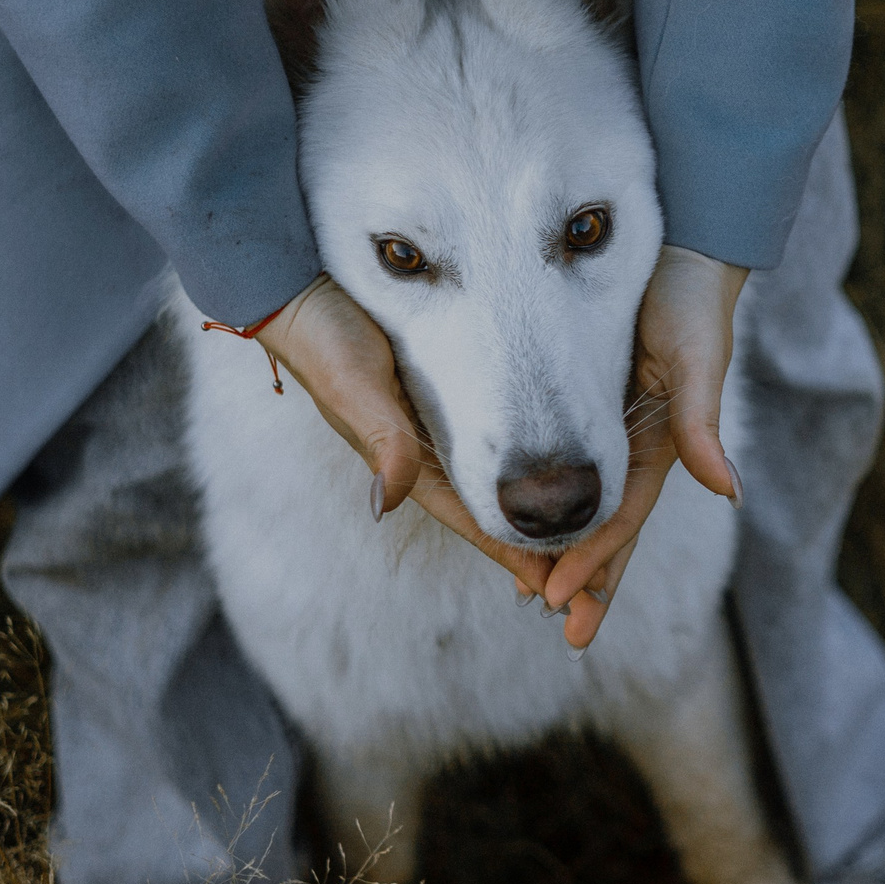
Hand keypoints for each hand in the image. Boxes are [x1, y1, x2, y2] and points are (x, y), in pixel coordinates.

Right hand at [249, 274, 555, 598]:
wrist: (300, 294)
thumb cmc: (326, 340)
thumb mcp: (354, 385)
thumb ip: (380, 436)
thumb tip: (392, 496)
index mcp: (405, 461)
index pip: (473, 518)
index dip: (514, 553)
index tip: (557, 589)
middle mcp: (421, 454)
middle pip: (489, 510)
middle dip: (531, 544)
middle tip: (584, 577)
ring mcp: (430, 428)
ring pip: (491, 482)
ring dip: (530, 509)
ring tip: (578, 531)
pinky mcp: (439, 397)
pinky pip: (486, 442)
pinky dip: (517, 465)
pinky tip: (546, 468)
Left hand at [539, 245, 748, 647]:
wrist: (681, 244)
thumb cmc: (691, 297)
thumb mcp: (697, 357)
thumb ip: (703, 423)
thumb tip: (728, 493)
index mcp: (665, 442)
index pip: (622, 517)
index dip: (593, 561)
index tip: (558, 600)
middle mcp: (639, 443)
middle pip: (610, 526)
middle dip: (591, 580)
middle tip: (563, 630)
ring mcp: (613, 427)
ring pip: (586, 504)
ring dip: (566, 552)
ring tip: (537, 596)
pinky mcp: (588, 401)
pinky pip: (565, 464)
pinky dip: (548, 501)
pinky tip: (522, 520)